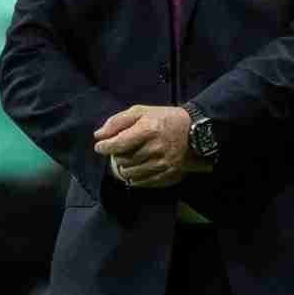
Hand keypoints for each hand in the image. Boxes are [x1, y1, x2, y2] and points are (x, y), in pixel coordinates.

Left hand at [94, 105, 210, 186]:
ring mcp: (162, 164)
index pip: (118, 144)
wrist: (195, 132)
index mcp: (148, 130)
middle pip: (123, 160)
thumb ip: (118, 122)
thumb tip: (99, 135)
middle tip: (120, 150)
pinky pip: (142, 182)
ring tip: (128, 159)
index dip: (105, 147)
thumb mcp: (141, 112)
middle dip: (116, 156)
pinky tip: (136, 168)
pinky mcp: (167, 175)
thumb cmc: (165, 119)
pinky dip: (134, 177)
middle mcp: (155, 148)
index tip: (100, 147)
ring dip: (124, 167)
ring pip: (130, 173)